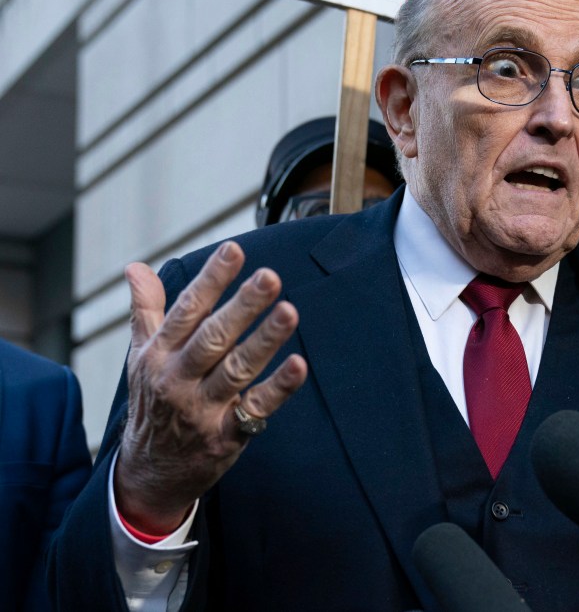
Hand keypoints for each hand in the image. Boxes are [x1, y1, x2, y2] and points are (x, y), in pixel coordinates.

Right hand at [114, 241, 307, 533]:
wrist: (149, 472)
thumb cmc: (152, 402)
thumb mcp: (141, 356)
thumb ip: (146, 310)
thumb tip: (135, 267)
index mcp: (159, 354)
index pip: (187, 310)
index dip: (211, 279)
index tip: (234, 250)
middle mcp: (178, 378)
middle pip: (213, 337)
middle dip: (242, 306)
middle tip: (270, 276)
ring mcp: (203, 408)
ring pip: (237, 369)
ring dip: (265, 340)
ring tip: (290, 311)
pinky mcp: (226, 435)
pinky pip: (255, 409)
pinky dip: (278, 388)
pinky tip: (299, 365)